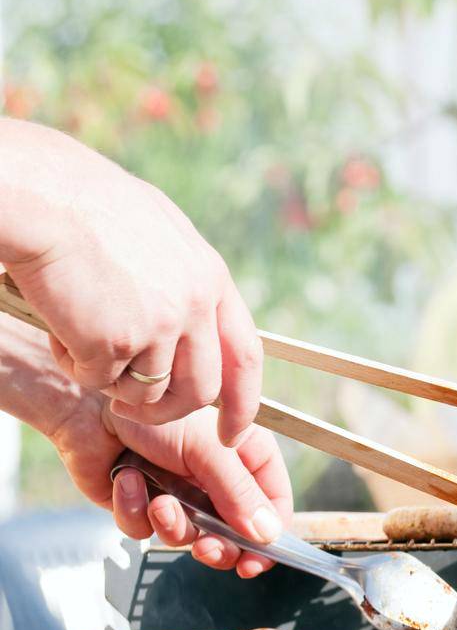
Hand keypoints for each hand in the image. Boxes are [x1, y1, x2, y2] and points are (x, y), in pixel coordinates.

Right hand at [0, 120, 262, 443]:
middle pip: (199, 390)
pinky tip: (58, 325)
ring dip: (111, 382)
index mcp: (211, 278)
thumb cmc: (84, 205)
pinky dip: (74, 364)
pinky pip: (97, 379)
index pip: (245, 356)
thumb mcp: (157, 234)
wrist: (40, 196)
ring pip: (145, 392)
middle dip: (166, 412)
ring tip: (79, 339)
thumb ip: (181, 279)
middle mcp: (195, 305)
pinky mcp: (114, 342)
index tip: (233, 433)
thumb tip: (193, 322)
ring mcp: (159, 326)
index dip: (242, 403)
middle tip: (131, 411)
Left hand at [47, 400, 291, 577]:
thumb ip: (239, 494)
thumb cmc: (153, 416)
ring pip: (188, 537)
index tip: (254, 562)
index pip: (272, 505)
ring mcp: (180, 494)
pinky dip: (134, 510)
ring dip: (172, 525)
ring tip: (158, 501)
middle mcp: (216, 479)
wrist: (86, 409)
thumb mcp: (209, 450)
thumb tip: (268, 535)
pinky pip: (146, 530)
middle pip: (234, 533)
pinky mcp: (142, 505)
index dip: (268, 537)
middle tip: (206, 549)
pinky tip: (126, 481)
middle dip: (218, 545)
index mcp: (244, 458)